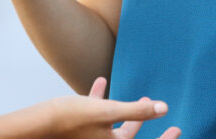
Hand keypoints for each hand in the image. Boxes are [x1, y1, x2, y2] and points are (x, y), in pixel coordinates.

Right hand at [46, 77, 179, 138]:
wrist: (38, 125)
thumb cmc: (71, 119)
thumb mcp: (106, 112)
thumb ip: (135, 110)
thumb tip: (164, 108)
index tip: (177, 129)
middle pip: (130, 136)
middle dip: (143, 120)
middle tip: (155, 111)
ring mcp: (91, 138)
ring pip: (115, 126)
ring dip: (127, 112)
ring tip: (139, 96)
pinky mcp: (79, 129)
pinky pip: (95, 116)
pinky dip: (101, 101)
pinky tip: (101, 83)